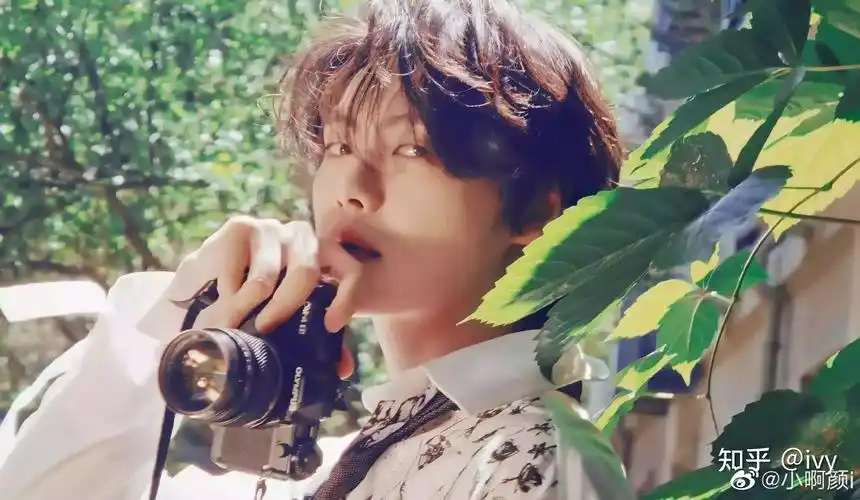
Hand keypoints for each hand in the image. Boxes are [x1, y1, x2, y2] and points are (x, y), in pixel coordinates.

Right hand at [165, 215, 360, 377]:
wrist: (202, 285)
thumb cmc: (253, 304)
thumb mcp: (284, 320)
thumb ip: (315, 338)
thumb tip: (343, 369)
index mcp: (323, 259)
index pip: (348, 270)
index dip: (345, 297)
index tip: (330, 326)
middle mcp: (302, 239)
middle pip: (305, 272)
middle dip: (283, 308)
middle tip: (264, 330)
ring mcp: (273, 229)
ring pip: (266, 278)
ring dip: (244, 309)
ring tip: (230, 325)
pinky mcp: (240, 227)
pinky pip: (236, 273)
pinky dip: (226, 295)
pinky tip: (217, 299)